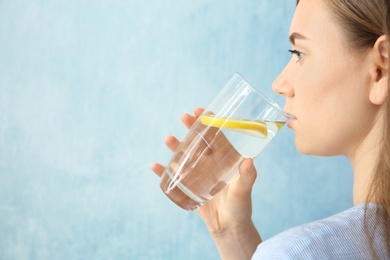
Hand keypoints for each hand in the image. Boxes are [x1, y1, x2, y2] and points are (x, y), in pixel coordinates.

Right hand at [151, 108, 260, 258]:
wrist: (228, 228)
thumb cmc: (240, 207)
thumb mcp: (243, 190)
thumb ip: (247, 177)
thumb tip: (250, 161)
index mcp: (226, 159)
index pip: (218, 135)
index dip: (211, 121)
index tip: (203, 110)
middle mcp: (212, 162)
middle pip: (199, 140)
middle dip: (192, 127)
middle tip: (184, 117)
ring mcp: (199, 173)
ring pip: (185, 154)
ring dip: (176, 145)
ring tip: (168, 139)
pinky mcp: (189, 185)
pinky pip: (174, 176)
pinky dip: (163, 171)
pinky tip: (155, 166)